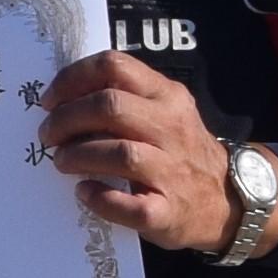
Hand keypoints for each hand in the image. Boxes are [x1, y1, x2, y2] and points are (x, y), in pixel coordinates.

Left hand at [40, 51, 265, 253]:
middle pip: (110, 106)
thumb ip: (126, 99)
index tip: (49, 100)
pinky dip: (100, 198)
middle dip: (67, 119)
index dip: (72, 79)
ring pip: (120, 153)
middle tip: (48, 135)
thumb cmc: (181, 152)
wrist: (229, 201)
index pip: (114, 66)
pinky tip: (85, 193)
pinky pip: (129, 205)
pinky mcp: (168, 211)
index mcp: (166, 96)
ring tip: (61, 162)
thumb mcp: (165, 112)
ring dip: (78, 155)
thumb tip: (63, 99)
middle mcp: (172, 128)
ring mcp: (173, 171)